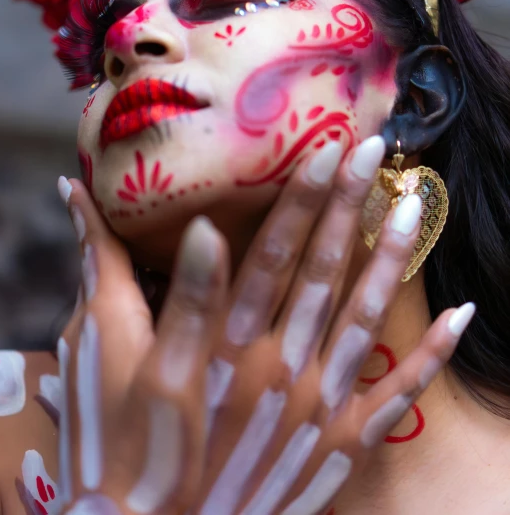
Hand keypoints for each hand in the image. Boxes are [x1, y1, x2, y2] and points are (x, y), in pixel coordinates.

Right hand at [56, 135, 474, 514]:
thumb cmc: (143, 446)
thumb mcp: (133, 366)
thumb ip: (162, 292)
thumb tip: (197, 229)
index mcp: (229, 344)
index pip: (273, 252)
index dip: (301, 198)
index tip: (326, 148)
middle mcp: (282, 365)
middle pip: (323, 270)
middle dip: (347, 206)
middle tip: (374, 150)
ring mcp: (321, 405)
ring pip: (365, 316)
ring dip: (391, 259)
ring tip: (413, 207)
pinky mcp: (344, 444)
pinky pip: (400, 395)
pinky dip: (432, 355)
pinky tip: (461, 316)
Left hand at [57, 178, 228, 514]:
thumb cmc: (150, 452)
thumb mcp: (177, 372)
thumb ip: (192, 299)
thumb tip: (205, 228)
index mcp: (106, 317)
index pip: (96, 246)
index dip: (90, 209)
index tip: (77, 177)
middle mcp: (90, 332)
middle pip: (101, 266)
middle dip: (113, 230)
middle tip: (133, 201)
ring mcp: (92, 361)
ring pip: (109, 297)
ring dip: (125, 268)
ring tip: (149, 248)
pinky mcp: (99, 384)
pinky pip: (114, 325)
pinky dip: (133, 304)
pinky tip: (157, 313)